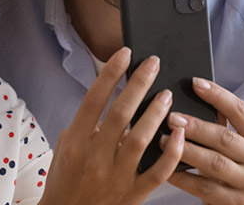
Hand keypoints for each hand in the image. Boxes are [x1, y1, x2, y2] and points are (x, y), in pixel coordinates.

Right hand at [39, 48, 185, 204]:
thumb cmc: (66, 179)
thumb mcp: (66, 147)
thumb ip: (87, 124)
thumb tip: (112, 98)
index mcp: (75, 140)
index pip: (94, 99)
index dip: (111, 73)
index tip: (125, 54)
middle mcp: (94, 156)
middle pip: (120, 113)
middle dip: (139, 83)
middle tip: (154, 63)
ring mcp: (115, 176)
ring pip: (140, 138)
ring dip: (156, 113)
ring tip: (166, 94)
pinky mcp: (133, 194)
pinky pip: (157, 171)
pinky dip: (170, 152)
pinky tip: (178, 134)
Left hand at [163, 78, 243, 203]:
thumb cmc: (229, 171)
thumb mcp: (234, 147)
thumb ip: (221, 126)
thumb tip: (191, 96)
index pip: (241, 111)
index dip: (218, 95)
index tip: (195, 83)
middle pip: (226, 138)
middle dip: (196, 126)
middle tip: (171, 118)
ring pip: (215, 163)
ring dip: (186, 150)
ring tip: (162, 141)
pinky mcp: (241, 204)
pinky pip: (206, 188)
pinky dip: (184, 178)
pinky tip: (167, 170)